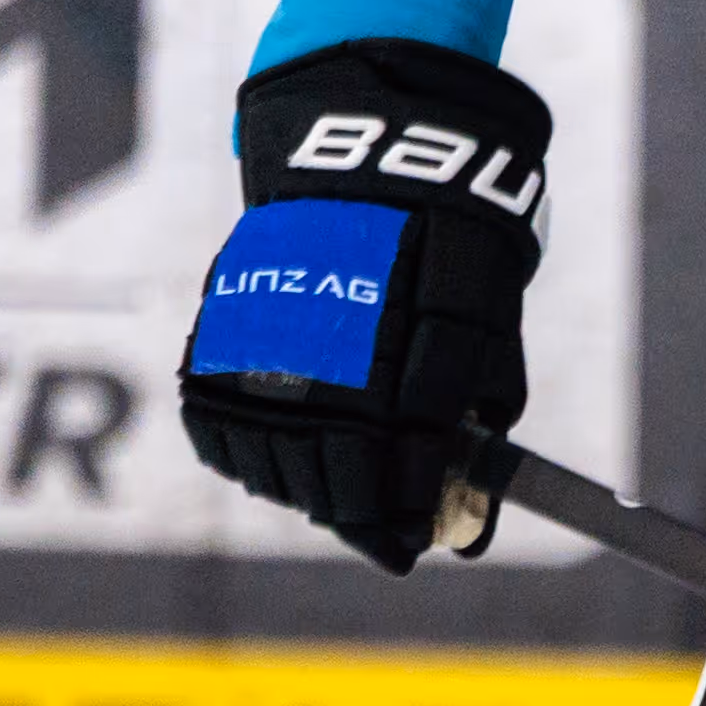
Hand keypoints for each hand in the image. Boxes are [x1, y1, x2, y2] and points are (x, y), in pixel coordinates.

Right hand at [174, 37, 551, 570]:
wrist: (362, 158)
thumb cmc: (443, 242)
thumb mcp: (486, 319)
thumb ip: (477, 400)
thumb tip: (474, 472)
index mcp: (403, 372)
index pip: (397, 484)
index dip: (403, 526)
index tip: (410, 547)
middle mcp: (327, 373)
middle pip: (332, 488)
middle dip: (359, 515)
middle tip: (378, 522)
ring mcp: (264, 358)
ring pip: (273, 470)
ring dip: (304, 490)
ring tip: (332, 483)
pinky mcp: (220, 340)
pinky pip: (219, 431)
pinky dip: (245, 454)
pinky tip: (277, 452)